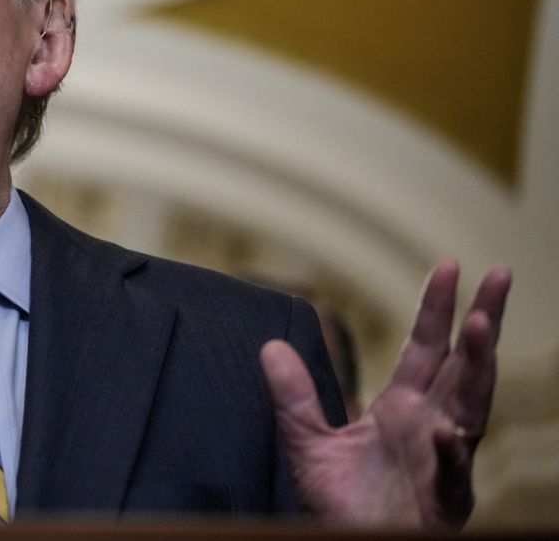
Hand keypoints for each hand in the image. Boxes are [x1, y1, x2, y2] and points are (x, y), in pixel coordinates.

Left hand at [261, 260, 510, 528]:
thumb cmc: (339, 504)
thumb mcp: (305, 443)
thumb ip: (292, 397)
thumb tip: (269, 346)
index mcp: (404, 407)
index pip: (426, 347)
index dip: (437, 308)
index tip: (450, 265)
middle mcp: (432, 425)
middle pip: (465, 364)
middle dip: (482, 320)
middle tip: (501, 274)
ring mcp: (444, 462)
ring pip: (471, 406)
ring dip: (477, 367)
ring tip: (480, 325)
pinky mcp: (445, 502)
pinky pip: (452, 474)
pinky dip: (451, 453)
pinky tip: (447, 430)